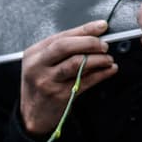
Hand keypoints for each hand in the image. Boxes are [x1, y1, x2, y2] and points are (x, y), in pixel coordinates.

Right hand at [20, 20, 117, 135]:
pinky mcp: (60, 96)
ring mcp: (49, 82)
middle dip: (89, 42)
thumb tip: (91, 36)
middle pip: (66, 47)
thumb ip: (61, 50)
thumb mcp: (42, 64)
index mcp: (34, 54)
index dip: (84, 30)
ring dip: (97, 59)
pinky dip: (101, 74)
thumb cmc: (39, 85)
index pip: (61, 36)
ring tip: (108, 58)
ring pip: (76, 64)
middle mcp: (38, 66)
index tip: (101, 26)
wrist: (32, 115)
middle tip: (104, 45)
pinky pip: (85, 81)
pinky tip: (109, 70)